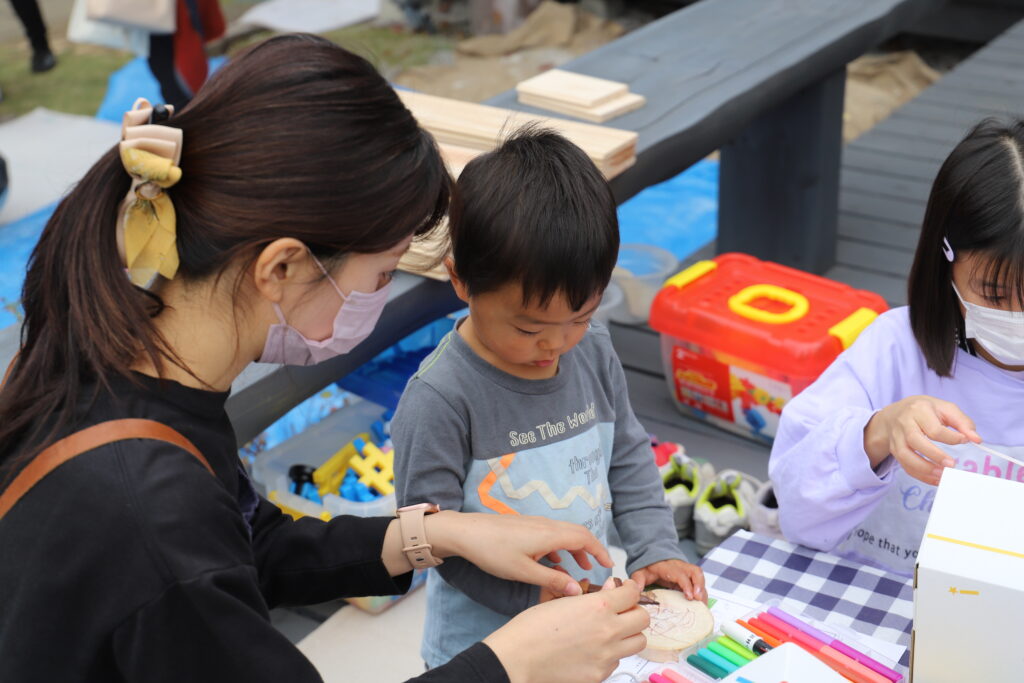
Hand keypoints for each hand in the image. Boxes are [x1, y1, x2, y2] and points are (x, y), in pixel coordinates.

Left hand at [428, 512, 613, 596]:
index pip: (584, 538)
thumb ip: (552, 580)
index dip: (600, 551)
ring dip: (574, 549)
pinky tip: (553, 562)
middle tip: (598, 567)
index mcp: (550, 534)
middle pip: (577, 533)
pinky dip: (559, 547)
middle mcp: (546, 525)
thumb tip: (576, 590)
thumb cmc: (493, 551)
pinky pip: (550, 535)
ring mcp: (534, 524)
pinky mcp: (525, 526)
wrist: (465, 532)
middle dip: (590, 550)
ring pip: (563, 534)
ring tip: (579, 567)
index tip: (609, 565)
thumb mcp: (523, 572)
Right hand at [484, 577, 648, 682]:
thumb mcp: (562, 601)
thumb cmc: (532, 626)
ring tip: (611, 632)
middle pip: (643, 619)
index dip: (631, 589)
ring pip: (637, 643)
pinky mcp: (599, 675)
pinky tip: (593, 650)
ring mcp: (606, 656)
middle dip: (634, 612)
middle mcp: (608, 631)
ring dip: (628, 634)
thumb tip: (612, 588)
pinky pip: (616, 662)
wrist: (518, 658)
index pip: (632, 594)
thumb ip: (592, 595)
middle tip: (622, 611)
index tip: (627, 589)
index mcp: (599, 607)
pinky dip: (611, 654)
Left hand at [630, 559, 705, 601]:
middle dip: (700, 586)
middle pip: (695, 572)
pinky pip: (699, 582)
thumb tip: (637, 590)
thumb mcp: (640, 572)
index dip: (686, 585)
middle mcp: (680, 567)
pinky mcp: (689, 576)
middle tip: (699, 600)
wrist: (653, 557)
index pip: (680, 574)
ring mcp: (686, 570)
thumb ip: (638, 580)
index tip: (689, 596)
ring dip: (703, 590)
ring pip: (699, 576)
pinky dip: (702, 592)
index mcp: (668, 567)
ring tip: (703, 605)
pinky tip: (701, 603)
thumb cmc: (648, 567)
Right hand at [864, 395, 980, 485]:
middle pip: (915, 440)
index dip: (951, 438)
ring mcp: (896, 437)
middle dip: (934, 455)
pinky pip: (904, 465)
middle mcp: (904, 423)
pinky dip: (919, 475)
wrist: (894, 413)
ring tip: (942, 475)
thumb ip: (962, 422)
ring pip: (905, 455)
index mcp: (919, 410)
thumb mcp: (945, 408)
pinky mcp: (893, 450)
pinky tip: (934, 479)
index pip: (934, 428)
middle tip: (952, 465)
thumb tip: (977, 440)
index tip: (965, 441)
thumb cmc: (925, 410)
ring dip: (924, 468)